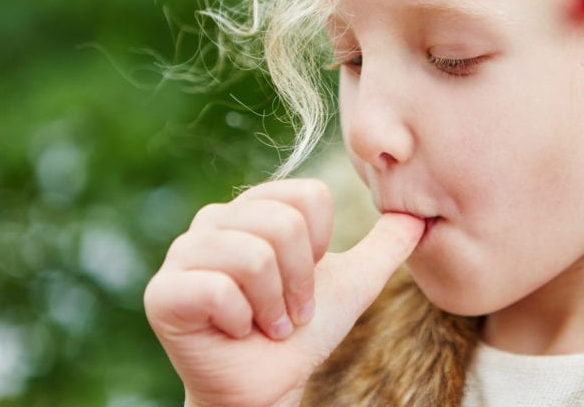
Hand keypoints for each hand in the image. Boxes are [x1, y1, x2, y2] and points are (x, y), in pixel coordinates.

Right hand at [143, 179, 423, 406]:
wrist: (269, 387)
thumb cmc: (304, 332)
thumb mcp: (352, 283)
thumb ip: (383, 246)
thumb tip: (420, 215)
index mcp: (255, 206)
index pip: (309, 197)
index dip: (320, 249)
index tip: (307, 280)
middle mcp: (214, 219)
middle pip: (284, 225)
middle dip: (301, 283)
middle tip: (288, 312)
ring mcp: (182, 252)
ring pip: (255, 255)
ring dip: (274, 306)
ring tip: (266, 323)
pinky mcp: (164, 292)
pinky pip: (220, 289)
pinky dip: (243, 322)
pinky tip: (236, 333)